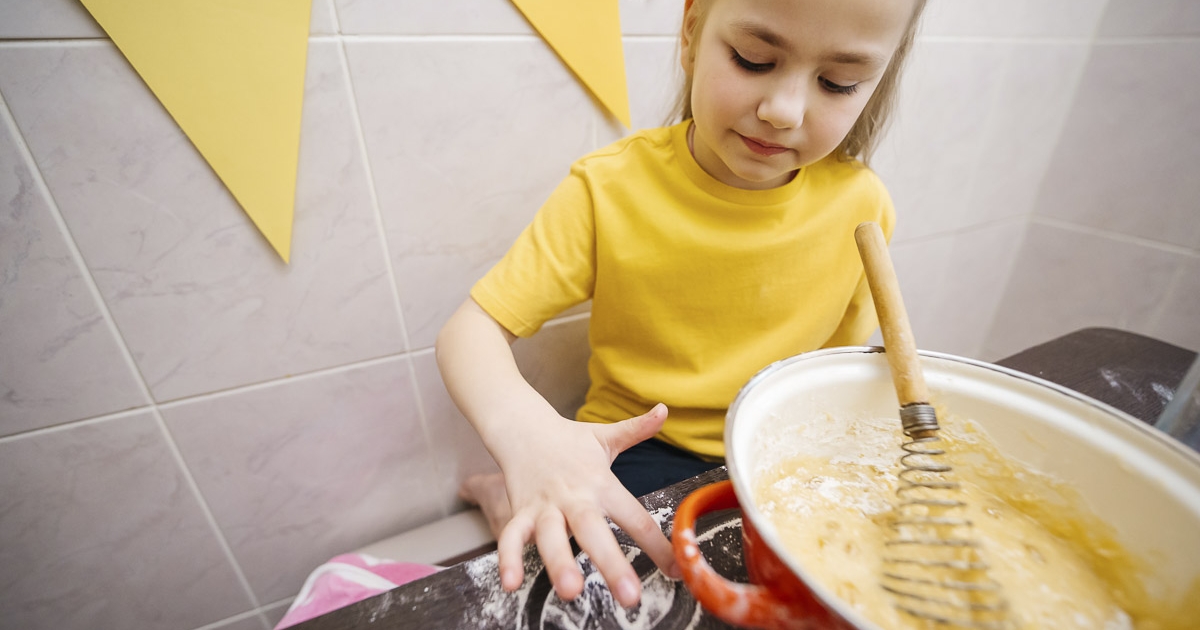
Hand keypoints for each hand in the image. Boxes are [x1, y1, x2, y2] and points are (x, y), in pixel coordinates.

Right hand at [495, 403, 680, 607]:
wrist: (523, 427)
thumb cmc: (569, 440)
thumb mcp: (606, 436)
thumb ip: (637, 429)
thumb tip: (664, 410)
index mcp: (601, 484)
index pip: (635, 517)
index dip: (657, 546)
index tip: (676, 571)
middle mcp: (575, 497)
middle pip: (594, 532)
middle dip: (611, 564)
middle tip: (629, 595)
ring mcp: (545, 507)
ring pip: (551, 537)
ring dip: (559, 562)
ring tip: (571, 590)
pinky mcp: (520, 512)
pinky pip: (511, 538)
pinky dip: (509, 559)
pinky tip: (511, 584)